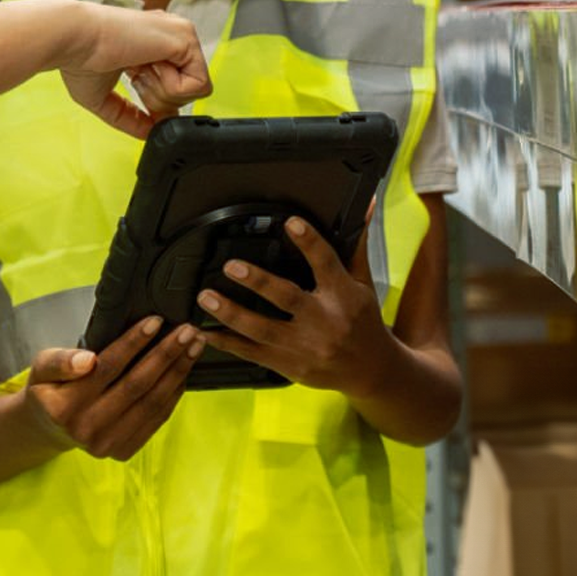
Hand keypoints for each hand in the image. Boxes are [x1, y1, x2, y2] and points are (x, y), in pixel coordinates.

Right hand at [21, 317, 202, 459]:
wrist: (50, 429)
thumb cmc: (50, 390)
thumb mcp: (41, 368)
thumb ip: (60, 360)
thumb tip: (87, 360)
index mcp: (64, 406)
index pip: (107, 367)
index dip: (134, 342)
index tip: (156, 320)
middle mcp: (87, 428)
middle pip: (137, 385)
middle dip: (166, 354)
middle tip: (187, 330)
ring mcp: (107, 444)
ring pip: (152, 402)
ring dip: (177, 371)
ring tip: (194, 346)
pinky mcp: (124, 451)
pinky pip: (156, 419)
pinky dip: (174, 393)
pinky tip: (183, 371)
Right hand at [61, 5, 212, 137]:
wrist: (73, 38)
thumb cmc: (78, 59)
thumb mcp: (105, 97)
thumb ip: (130, 117)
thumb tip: (149, 134)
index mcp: (155, 43)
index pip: (177, 83)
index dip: (158, 98)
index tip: (136, 86)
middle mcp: (172, 36)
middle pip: (191, 89)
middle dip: (161, 97)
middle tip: (136, 76)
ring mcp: (182, 34)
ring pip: (198, 88)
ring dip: (163, 92)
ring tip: (139, 71)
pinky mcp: (186, 38)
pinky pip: (199, 84)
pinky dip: (171, 87)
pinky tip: (147, 67)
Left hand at [198, 217, 394, 395]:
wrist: (370, 370)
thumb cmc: (363, 321)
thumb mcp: (363, 282)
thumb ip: (356, 245)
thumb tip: (366, 206)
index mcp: (344, 296)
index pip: (326, 263)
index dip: (309, 242)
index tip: (291, 223)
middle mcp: (324, 322)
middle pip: (288, 299)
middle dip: (258, 281)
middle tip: (231, 266)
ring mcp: (305, 347)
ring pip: (263, 330)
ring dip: (232, 313)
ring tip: (207, 298)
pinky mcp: (290, 365)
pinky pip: (253, 353)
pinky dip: (227, 342)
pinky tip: (206, 331)